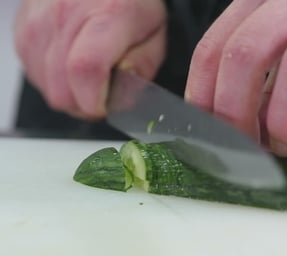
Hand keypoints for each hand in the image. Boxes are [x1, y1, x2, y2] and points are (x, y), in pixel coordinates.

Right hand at [14, 0, 166, 118]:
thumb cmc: (130, 2)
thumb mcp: (154, 35)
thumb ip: (141, 68)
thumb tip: (120, 98)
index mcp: (108, 14)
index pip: (86, 69)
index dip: (94, 101)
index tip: (104, 106)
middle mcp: (66, 15)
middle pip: (61, 89)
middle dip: (83, 103)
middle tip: (100, 94)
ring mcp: (39, 21)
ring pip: (45, 87)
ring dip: (68, 92)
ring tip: (87, 75)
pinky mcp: (23, 28)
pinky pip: (33, 73)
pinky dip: (52, 78)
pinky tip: (69, 64)